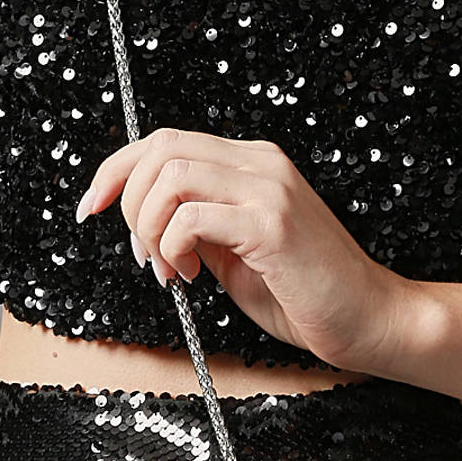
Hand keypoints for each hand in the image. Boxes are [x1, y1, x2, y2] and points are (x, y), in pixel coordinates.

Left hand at [74, 126, 411, 370]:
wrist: (370, 319)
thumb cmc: (307, 294)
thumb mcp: (236, 254)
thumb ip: (198, 229)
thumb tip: (146, 225)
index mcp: (253, 164)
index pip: (165, 141)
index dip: (115, 170)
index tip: (91, 207)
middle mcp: (261, 165)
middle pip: (161, 148)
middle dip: (128, 202)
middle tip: (144, 255)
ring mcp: (268, 190)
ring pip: (171, 175)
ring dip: (150, 228)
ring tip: (171, 270)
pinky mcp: (271, 225)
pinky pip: (191, 218)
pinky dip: (173, 249)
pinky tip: (193, 276)